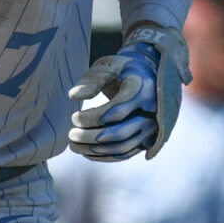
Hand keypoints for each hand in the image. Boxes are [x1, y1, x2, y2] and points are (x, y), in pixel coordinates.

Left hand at [67, 22, 187, 160]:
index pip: (116, 111)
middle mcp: (152, 112)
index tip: (74, 117)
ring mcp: (152, 128)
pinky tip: (86, 151)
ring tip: (73, 145)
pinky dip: (104, 156)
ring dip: (95, 150)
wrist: (147, 77)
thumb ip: (92, 79)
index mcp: (142, 90)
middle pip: (120, 133)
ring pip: (122, 147)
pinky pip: (125, 154)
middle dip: (91, 137)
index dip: (92, 118)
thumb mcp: (108, 66)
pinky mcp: (146, 140)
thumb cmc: (123, 70)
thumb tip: (74, 95)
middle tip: (71, 134)